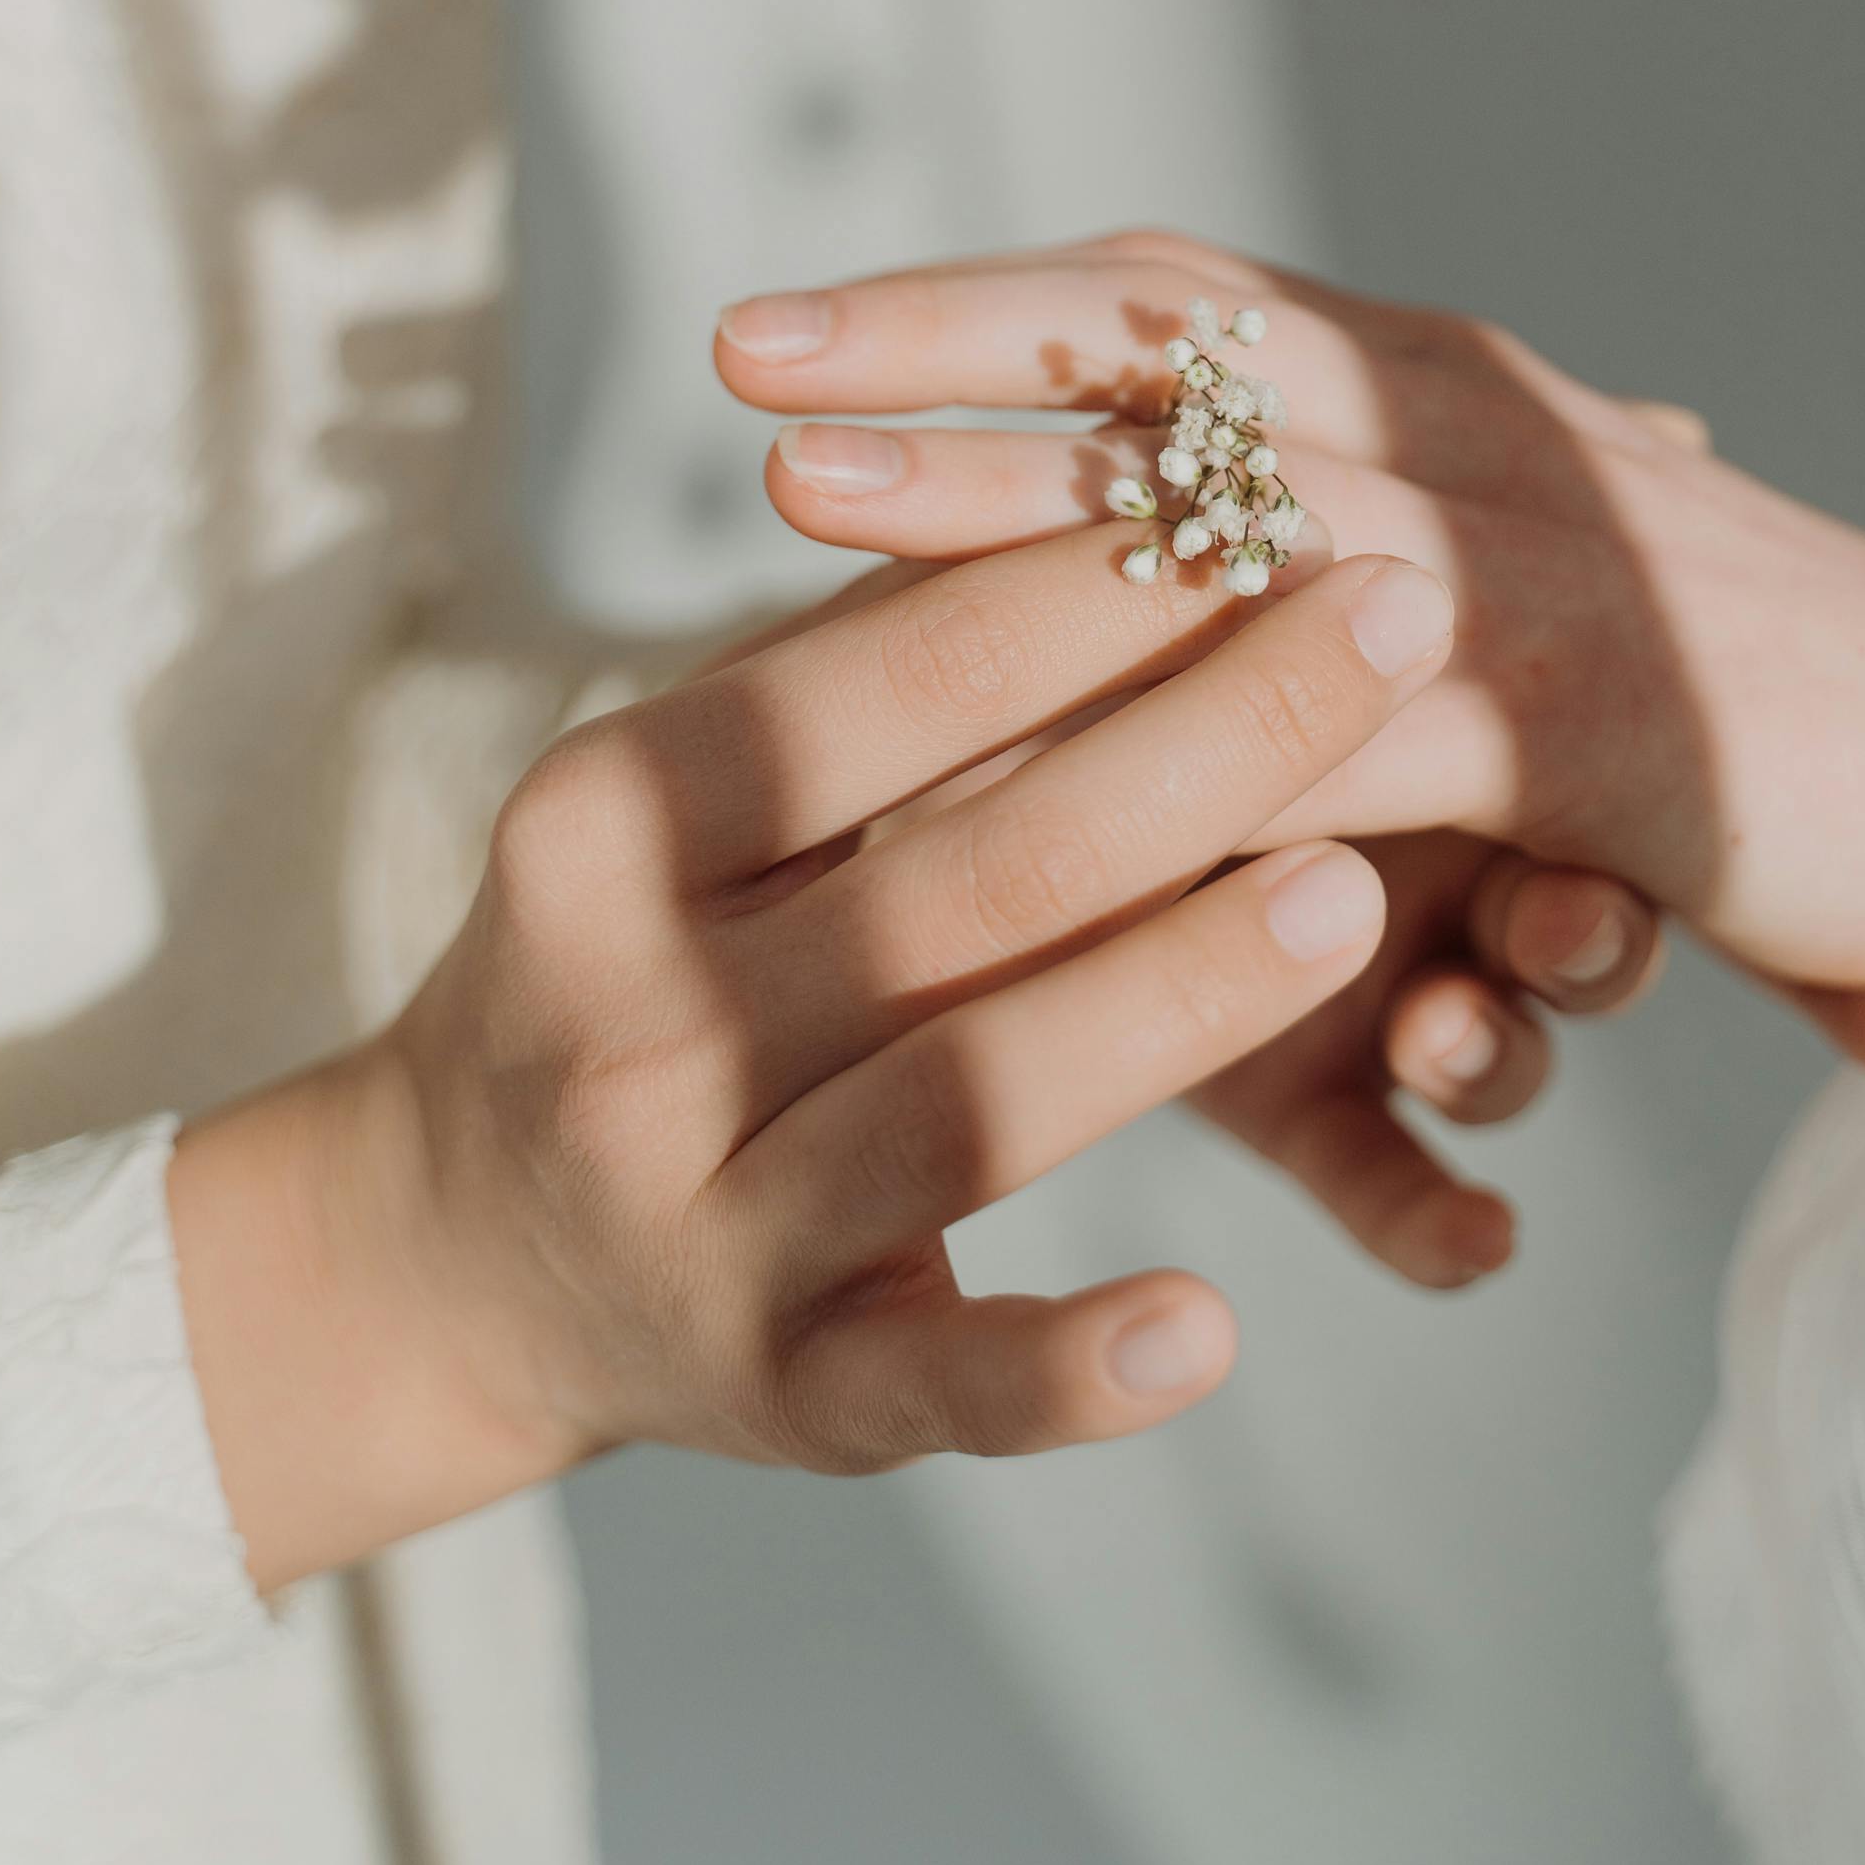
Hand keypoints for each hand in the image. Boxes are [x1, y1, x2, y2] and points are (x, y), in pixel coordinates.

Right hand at [168, 526, 1455, 1590]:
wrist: (459, 1244)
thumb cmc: (641, 948)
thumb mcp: (683, 788)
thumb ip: (860, 659)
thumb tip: (1102, 468)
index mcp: (615, 825)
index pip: (883, 685)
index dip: (1091, 590)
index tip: (1275, 502)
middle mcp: (645, 1023)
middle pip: (973, 872)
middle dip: (1215, 736)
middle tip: (1405, 625)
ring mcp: (711, 1221)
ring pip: (978, 1102)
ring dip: (1176, 996)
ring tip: (1355, 892)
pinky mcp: (787, 1396)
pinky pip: (941, 1386)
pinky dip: (1069, 1367)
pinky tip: (1208, 1325)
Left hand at [716, 231, 1864, 1077]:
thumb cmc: (1724, 676)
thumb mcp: (1509, 563)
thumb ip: (1345, 540)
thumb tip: (1162, 531)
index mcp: (1425, 382)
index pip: (1166, 303)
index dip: (970, 307)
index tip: (775, 329)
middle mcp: (1456, 427)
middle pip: (1161, 356)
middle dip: (940, 352)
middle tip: (739, 363)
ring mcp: (1516, 555)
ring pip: (1219, 505)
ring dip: (1003, 496)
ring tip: (807, 497)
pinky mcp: (1581, 713)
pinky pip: (1345, 721)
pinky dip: (1178, 735)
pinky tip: (1035, 761)